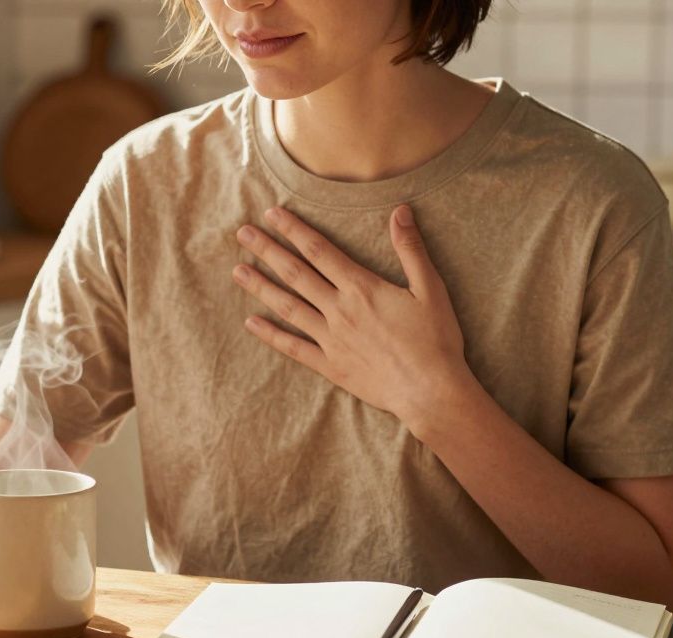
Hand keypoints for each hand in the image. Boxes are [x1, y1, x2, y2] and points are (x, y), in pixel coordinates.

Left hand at [232, 205, 471, 435]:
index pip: (319, 250)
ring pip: (288, 307)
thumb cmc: (435, 340)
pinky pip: (293, 347)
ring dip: (261, 287)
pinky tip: (251, 323)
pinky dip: (271, 335)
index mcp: (362, 288)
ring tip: (237, 271)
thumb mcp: (430, 288)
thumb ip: (410, 249)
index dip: (294, 230)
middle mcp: (339, 310)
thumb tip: (400, 211)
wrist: (430, 391)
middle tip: (242, 233)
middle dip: (267, 251)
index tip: (272, 214)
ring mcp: (331, 339)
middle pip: (296, 274)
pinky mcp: (330, 365)